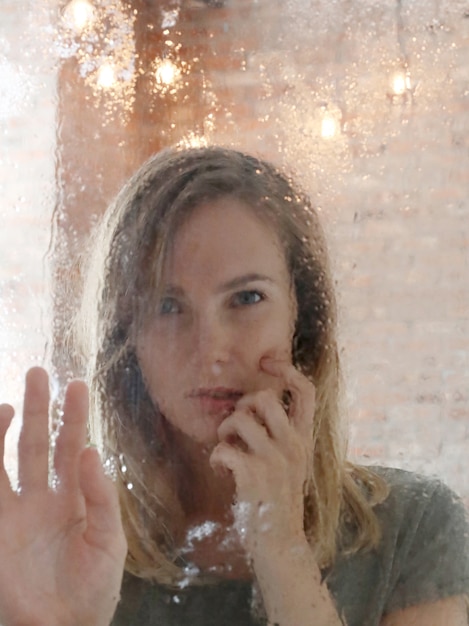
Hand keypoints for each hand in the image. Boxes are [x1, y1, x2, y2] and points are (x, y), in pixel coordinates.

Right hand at [0, 367, 126, 625]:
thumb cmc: (92, 591)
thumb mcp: (108, 541)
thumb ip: (102, 496)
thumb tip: (90, 450)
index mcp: (75, 498)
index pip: (73, 446)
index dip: (75, 416)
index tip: (78, 385)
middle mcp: (43, 498)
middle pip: (39, 443)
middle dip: (40, 409)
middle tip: (39, 373)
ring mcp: (15, 512)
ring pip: (6, 459)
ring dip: (5, 430)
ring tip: (11, 402)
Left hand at [209, 357, 314, 557]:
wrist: (280, 542)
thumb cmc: (278, 500)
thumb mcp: (291, 464)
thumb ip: (281, 437)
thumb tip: (254, 407)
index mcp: (305, 440)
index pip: (307, 392)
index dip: (288, 371)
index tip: (270, 362)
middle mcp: (293, 445)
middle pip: (265, 398)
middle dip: (243, 405)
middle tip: (239, 427)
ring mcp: (274, 460)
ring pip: (239, 418)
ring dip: (225, 431)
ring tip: (228, 448)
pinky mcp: (253, 475)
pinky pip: (223, 448)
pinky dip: (217, 456)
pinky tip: (223, 470)